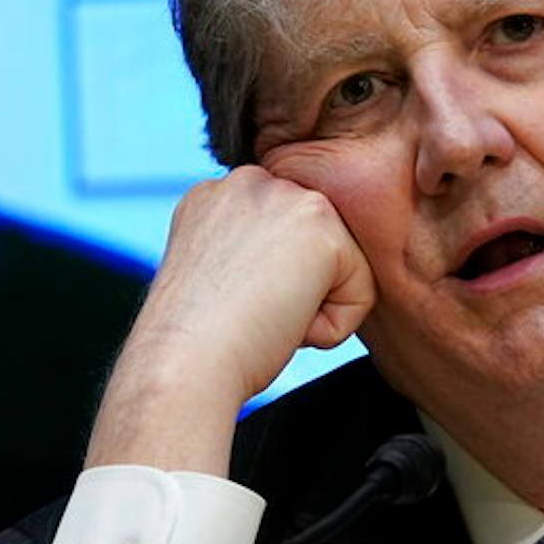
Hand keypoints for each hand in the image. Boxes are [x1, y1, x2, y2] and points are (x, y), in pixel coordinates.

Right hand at [85, 165, 375, 477]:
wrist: (183, 362)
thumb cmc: (193, 345)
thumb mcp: (214, 281)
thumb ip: (248, 257)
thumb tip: (291, 271)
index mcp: (214, 196)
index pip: (281, 243)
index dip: (267, 291)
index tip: (228, 310)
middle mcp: (247, 181)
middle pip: (314, 251)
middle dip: (292, 294)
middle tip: (245, 314)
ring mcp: (284, 195)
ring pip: (339, 269)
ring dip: (310, 309)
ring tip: (261, 316)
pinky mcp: (320, 222)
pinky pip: (360, 293)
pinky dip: (330, 327)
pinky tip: (284, 323)